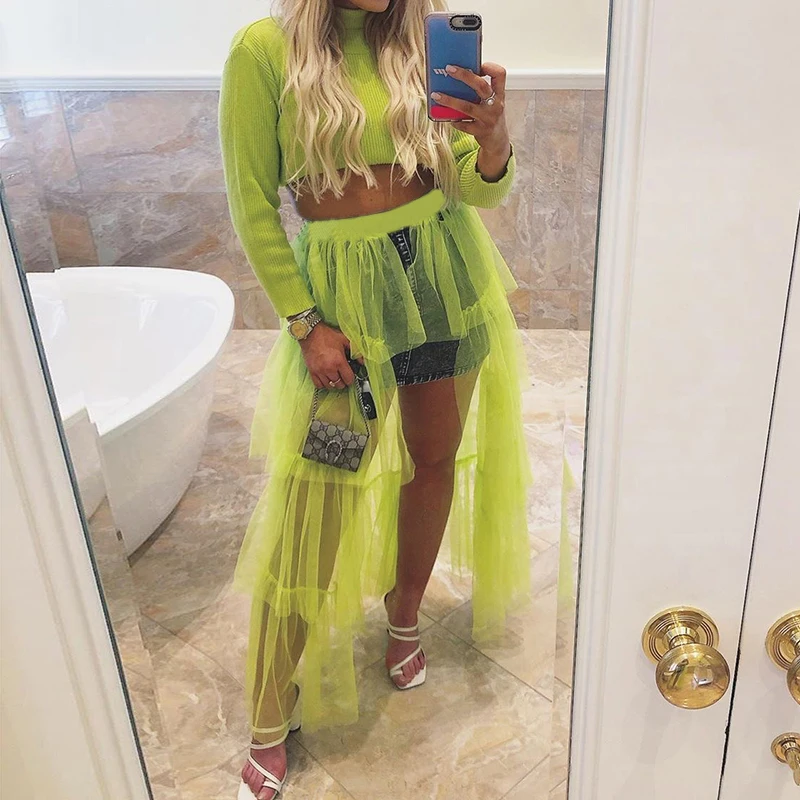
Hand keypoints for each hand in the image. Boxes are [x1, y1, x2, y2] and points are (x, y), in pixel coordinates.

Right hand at [298, 322, 363, 389]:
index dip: (351, 379)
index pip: (348, 379)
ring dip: (333, 383)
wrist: (310, 333)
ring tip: (335, 377)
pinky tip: (326, 378)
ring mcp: (319, 371)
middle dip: (343, 382)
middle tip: (343, 377)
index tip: (350, 376)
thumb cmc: (327, 335)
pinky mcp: (312, 371)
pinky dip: (323, 384)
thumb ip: (355, 351)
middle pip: (339, 385)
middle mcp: (329, 368)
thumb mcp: (345, 340)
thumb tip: (362, 361)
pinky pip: (318, 385)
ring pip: (329, 386)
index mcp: (339, 361)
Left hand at [431, 62, 511, 178]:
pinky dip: (454, 120)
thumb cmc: (491, 116)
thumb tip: (457, 77)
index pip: (500, 74)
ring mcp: (488, 119)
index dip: (489, 67)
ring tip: (436, 95)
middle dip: (464, 75)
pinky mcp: (480, 131)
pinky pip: (463, 124)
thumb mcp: (492, 102)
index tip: (477, 64)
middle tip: (449, 69)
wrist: (497, 141)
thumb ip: (481, 91)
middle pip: (481, 85)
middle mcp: (496, 105)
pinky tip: (447, 117)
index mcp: (499, 94)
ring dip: (450, 100)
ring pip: (467, 107)